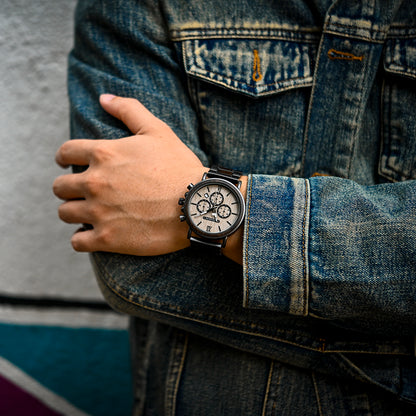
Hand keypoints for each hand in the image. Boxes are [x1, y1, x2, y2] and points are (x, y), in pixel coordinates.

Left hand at [53, 94, 205, 255]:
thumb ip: (128, 109)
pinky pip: (77, 242)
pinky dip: (81, 239)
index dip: (64, 158)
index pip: (65, 153)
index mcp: (103, 154)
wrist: (198, 204)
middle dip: (69, 188)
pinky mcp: (107, 239)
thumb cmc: (180, 166)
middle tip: (84, 192)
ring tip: (88, 213)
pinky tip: (92, 235)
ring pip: (65, 213)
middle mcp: (95, 182)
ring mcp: (99, 213)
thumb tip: (103, 98)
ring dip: (74, 212)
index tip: (68, 164)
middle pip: (60, 187)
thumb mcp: (158, 130)